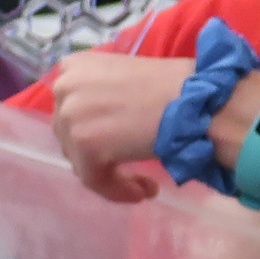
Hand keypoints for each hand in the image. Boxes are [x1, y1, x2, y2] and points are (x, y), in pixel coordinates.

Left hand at [48, 51, 197, 202]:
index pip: (72, 111)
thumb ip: (102, 97)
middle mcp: (64, 87)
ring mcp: (70, 115)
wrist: (195, 100)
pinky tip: (144, 191)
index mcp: (74, 66)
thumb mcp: (125, 77)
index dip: (94, 133)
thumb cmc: (174, 86)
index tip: (120, 149)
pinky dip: (118, 191)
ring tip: (144, 184)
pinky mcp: (84, 144)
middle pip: (70, 136)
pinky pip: (95, 180)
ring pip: (81, 162)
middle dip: (99, 156)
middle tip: (133, 169)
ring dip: (112, 177)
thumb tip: (101, 127)